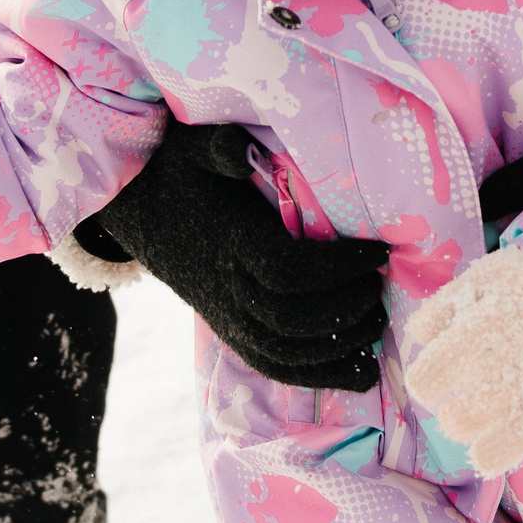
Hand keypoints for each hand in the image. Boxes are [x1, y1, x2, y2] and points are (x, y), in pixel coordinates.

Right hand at [88, 123, 391, 390]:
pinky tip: (360, 371)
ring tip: (376, 320)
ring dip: (339, 347)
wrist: (142, 211)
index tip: (379, 251)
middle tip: (380, 284)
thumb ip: (220, 147)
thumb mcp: (195, 148)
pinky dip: (320, 376)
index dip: (338, 267)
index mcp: (228, 243)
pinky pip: (275, 367)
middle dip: (346, 308)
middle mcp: (226, 289)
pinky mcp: (232, 332)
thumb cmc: (180, 173)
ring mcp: (227, 318)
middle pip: (290, 320)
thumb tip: (239, 152)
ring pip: (285, 354)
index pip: (286, 271)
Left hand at [406, 246, 522, 474]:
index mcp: (478, 331)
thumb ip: (440, 310)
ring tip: (478, 405)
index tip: (437, 373)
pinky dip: (492, 455)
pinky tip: (484, 449)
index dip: (426, 380)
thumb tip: (418, 338)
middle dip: (448, 405)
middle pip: (451, 417)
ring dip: (467, 423)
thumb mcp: (478, 279)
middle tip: (463, 389)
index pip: (428, 380)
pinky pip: (513, 448)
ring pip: (475, 432)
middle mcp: (501, 368)